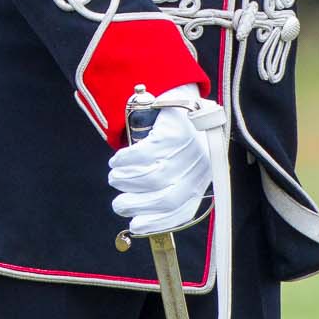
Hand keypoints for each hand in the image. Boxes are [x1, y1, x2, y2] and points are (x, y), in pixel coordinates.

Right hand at [109, 86, 215, 235]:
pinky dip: (125, 162)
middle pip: (166, 197)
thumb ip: (168, 185)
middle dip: (136, 205)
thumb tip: (142, 214)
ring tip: (115, 177)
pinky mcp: (175, 132)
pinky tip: (117, 161)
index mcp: (203, 179)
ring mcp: (190, 149)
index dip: (158, 222)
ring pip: (153, 178)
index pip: (183, 210)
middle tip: (119, 204)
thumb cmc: (174, 135)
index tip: (136, 225)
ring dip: (126, 181)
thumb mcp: (179, 162)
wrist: (179, 93)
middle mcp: (200, 167)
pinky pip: (144, 155)